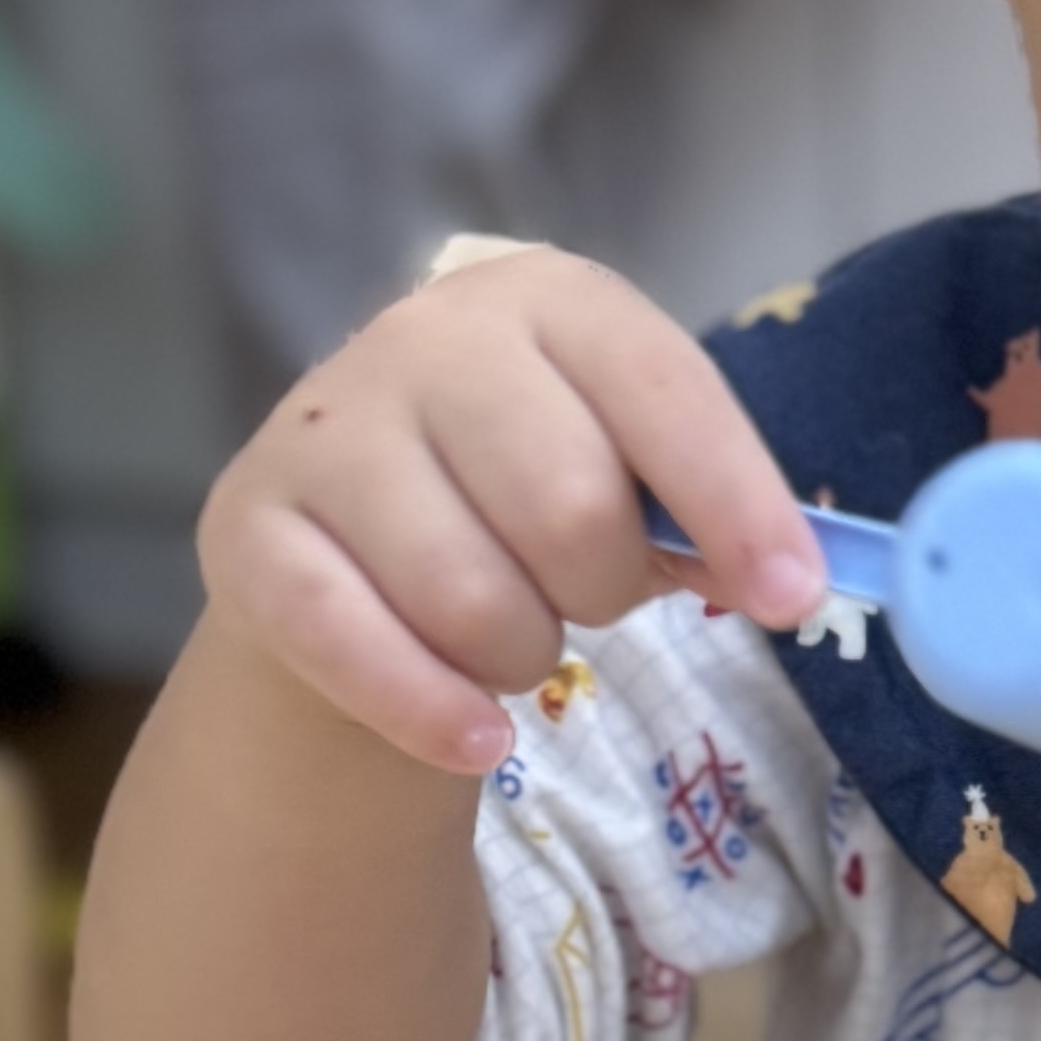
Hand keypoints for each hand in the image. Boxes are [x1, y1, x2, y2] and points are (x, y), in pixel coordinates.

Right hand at [196, 248, 826, 772]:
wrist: (346, 548)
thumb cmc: (516, 501)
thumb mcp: (622, 476)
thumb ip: (700, 511)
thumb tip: (787, 580)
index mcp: (546, 300)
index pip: (662, 391)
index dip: (737, 501)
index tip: (794, 598)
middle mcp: (424, 337)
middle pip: (567, 502)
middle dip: (605, 587)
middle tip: (590, 599)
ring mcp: (323, 429)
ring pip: (469, 595)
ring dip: (522, 655)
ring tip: (512, 636)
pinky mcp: (246, 528)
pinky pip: (356, 646)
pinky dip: (434, 713)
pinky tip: (477, 740)